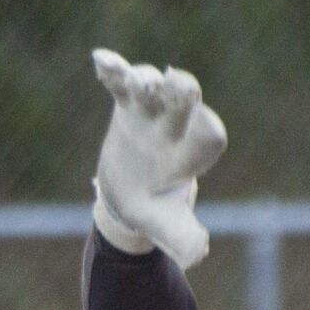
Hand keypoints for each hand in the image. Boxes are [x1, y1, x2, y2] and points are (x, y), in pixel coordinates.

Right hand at [92, 48, 226, 268]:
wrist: (131, 197)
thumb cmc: (156, 211)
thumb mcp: (169, 230)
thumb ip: (186, 239)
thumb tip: (199, 249)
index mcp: (193, 152)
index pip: (208, 136)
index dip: (206, 132)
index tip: (206, 129)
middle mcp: (175, 126)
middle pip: (183, 102)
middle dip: (181, 93)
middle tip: (177, 83)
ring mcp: (150, 112)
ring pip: (150, 88)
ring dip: (144, 80)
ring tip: (135, 81)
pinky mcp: (125, 105)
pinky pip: (118, 83)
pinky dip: (112, 71)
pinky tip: (101, 60)